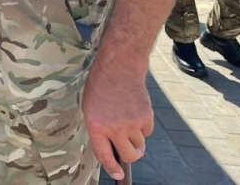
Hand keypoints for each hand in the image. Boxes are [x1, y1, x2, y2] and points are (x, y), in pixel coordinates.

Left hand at [82, 62, 151, 180]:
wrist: (119, 66)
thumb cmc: (101, 86)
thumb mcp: (91, 108)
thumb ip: (100, 129)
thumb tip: (113, 149)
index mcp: (96, 125)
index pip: (104, 155)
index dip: (112, 168)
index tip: (118, 175)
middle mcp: (114, 128)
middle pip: (129, 156)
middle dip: (131, 155)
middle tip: (130, 149)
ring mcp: (131, 123)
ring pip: (139, 144)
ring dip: (136, 138)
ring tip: (128, 119)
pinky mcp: (146, 117)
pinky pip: (147, 131)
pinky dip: (143, 125)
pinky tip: (135, 110)